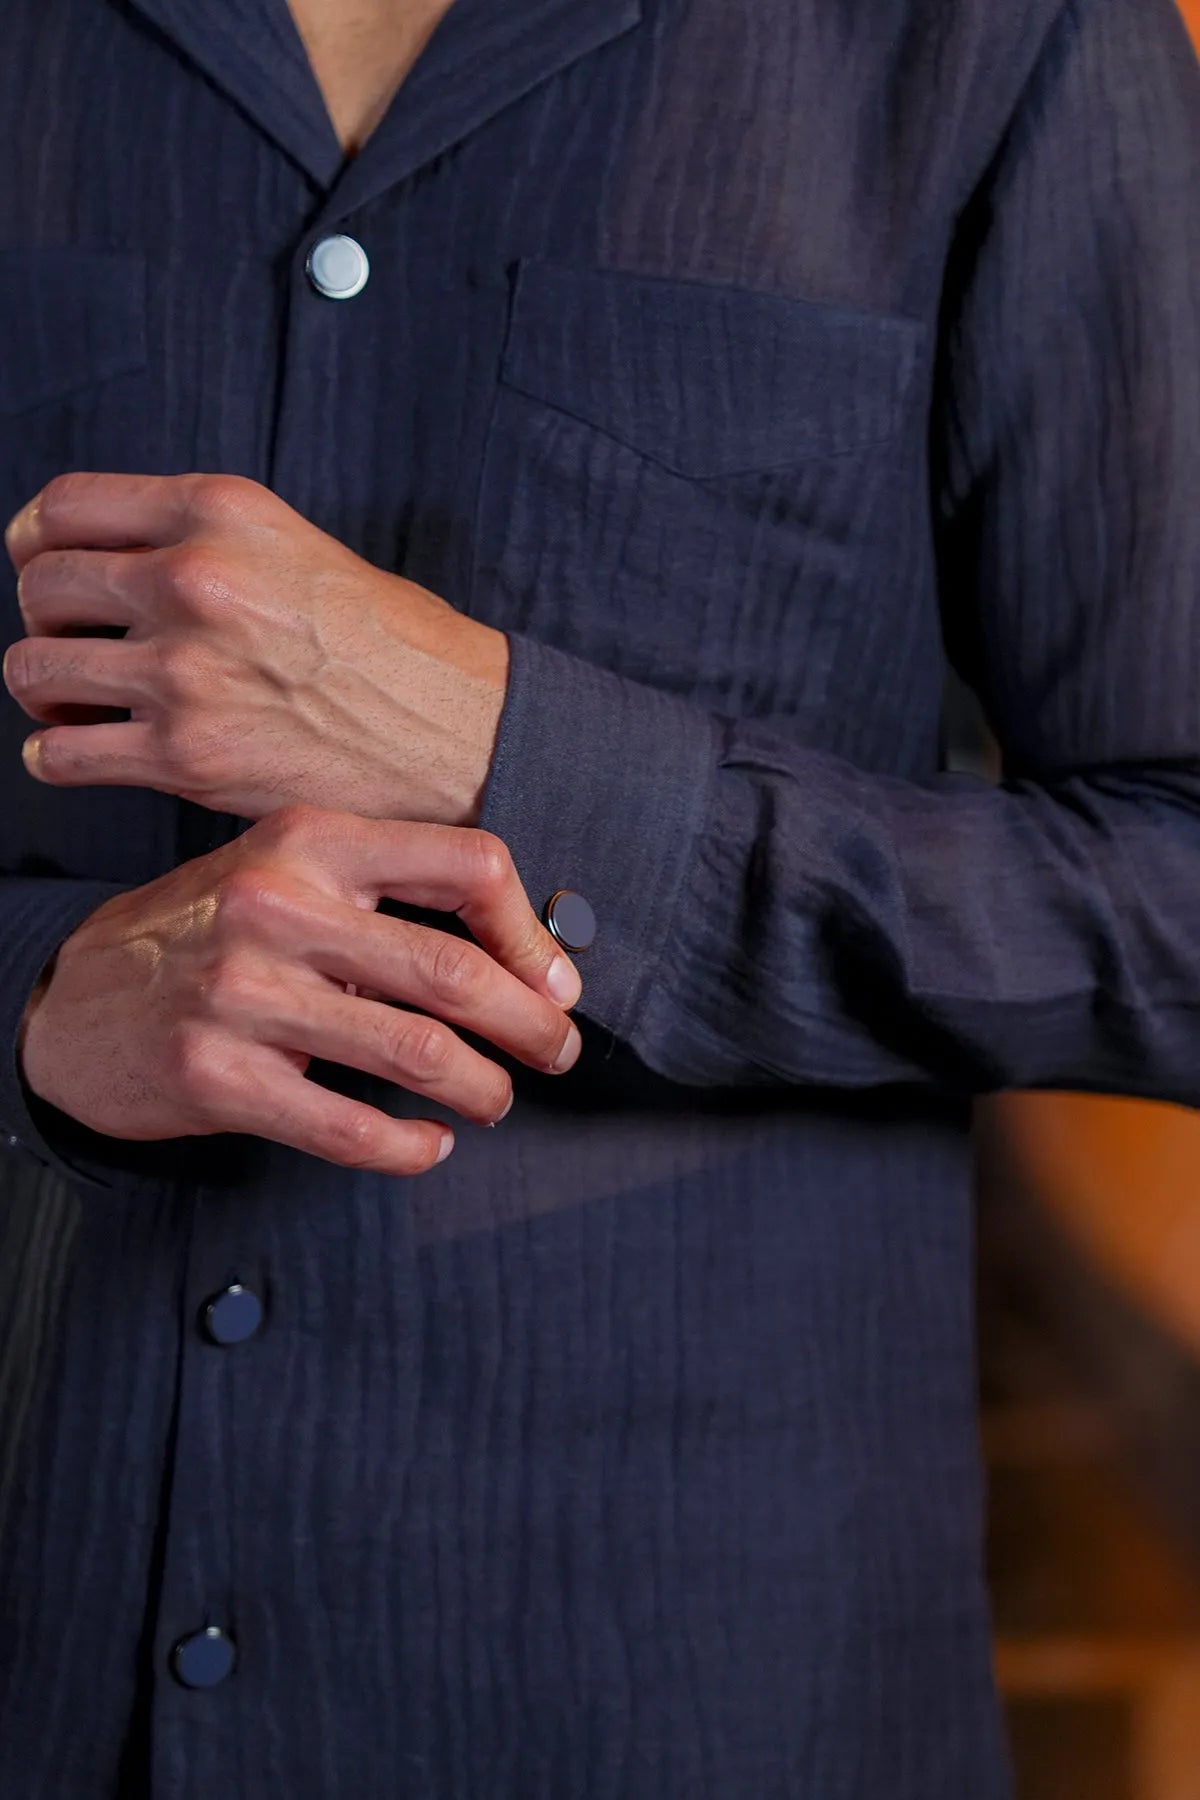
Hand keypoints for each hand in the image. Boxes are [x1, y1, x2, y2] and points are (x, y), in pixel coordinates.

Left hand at [3, 472, 509, 825]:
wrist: (454, 730)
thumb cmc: (391, 646)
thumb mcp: (296, 546)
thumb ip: (202, 542)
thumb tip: (108, 563)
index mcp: (219, 513)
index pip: (66, 507)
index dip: (36, 542)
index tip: (45, 568)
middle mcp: (191, 579)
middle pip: (41, 586)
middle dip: (47, 621)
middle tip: (81, 647)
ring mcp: (182, 670)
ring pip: (33, 669)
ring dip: (46, 690)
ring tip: (84, 703)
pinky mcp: (184, 755)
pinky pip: (61, 754)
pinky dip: (57, 756)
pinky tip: (84, 751)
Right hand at [17, 805, 583, 1175]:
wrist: (71, 1000)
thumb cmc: (206, 936)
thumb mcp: (285, 875)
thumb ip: (384, 895)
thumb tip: (524, 955)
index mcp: (309, 840)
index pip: (467, 864)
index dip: (531, 933)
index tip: (554, 984)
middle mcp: (276, 906)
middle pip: (454, 972)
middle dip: (529, 1027)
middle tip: (556, 1053)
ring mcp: (241, 993)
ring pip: (417, 1053)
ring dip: (483, 1090)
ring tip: (496, 1099)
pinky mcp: (215, 1077)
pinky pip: (349, 1128)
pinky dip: (409, 1149)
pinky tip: (427, 1145)